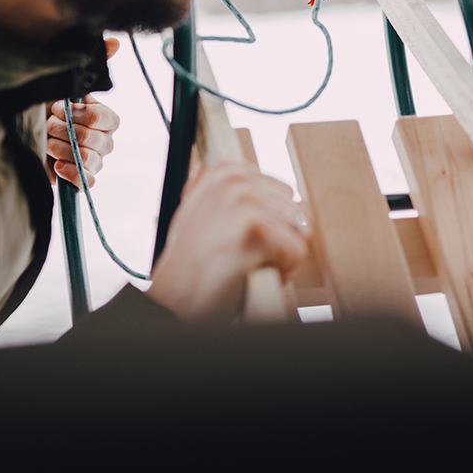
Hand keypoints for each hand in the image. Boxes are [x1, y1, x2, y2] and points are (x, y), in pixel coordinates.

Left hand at [46, 37, 120, 188]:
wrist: (20, 135)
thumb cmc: (44, 106)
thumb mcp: (62, 83)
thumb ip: (92, 64)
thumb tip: (115, 42)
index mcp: (104, 117)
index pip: (107, 119)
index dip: (81, 115)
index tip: (57, 107)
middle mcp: (104, 139)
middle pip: (96, 140)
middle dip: (65, 131)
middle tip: (48, 124)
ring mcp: (95, 160)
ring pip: (89, 160)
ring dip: (62, 150)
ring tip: (46, 143)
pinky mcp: (81, 179)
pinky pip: (89, 182)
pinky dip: (71, 174)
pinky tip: (55, 165)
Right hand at [147, 161, 309, 322]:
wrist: (172, 302)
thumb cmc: (190, 265)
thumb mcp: (196, 213)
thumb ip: (217, 191)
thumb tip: (216, 170)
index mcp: (226, 170)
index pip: (286, 194)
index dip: (271, 224)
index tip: (239, 239)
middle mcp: (236, 179)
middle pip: (296, 211)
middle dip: (279, 240)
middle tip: (243, 256)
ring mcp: (244, 200)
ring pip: (299, 231)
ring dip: (280, 257)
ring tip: (245, 265)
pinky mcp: (254, 227)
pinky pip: (297, 251)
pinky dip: (282, 272)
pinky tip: (252, 274)